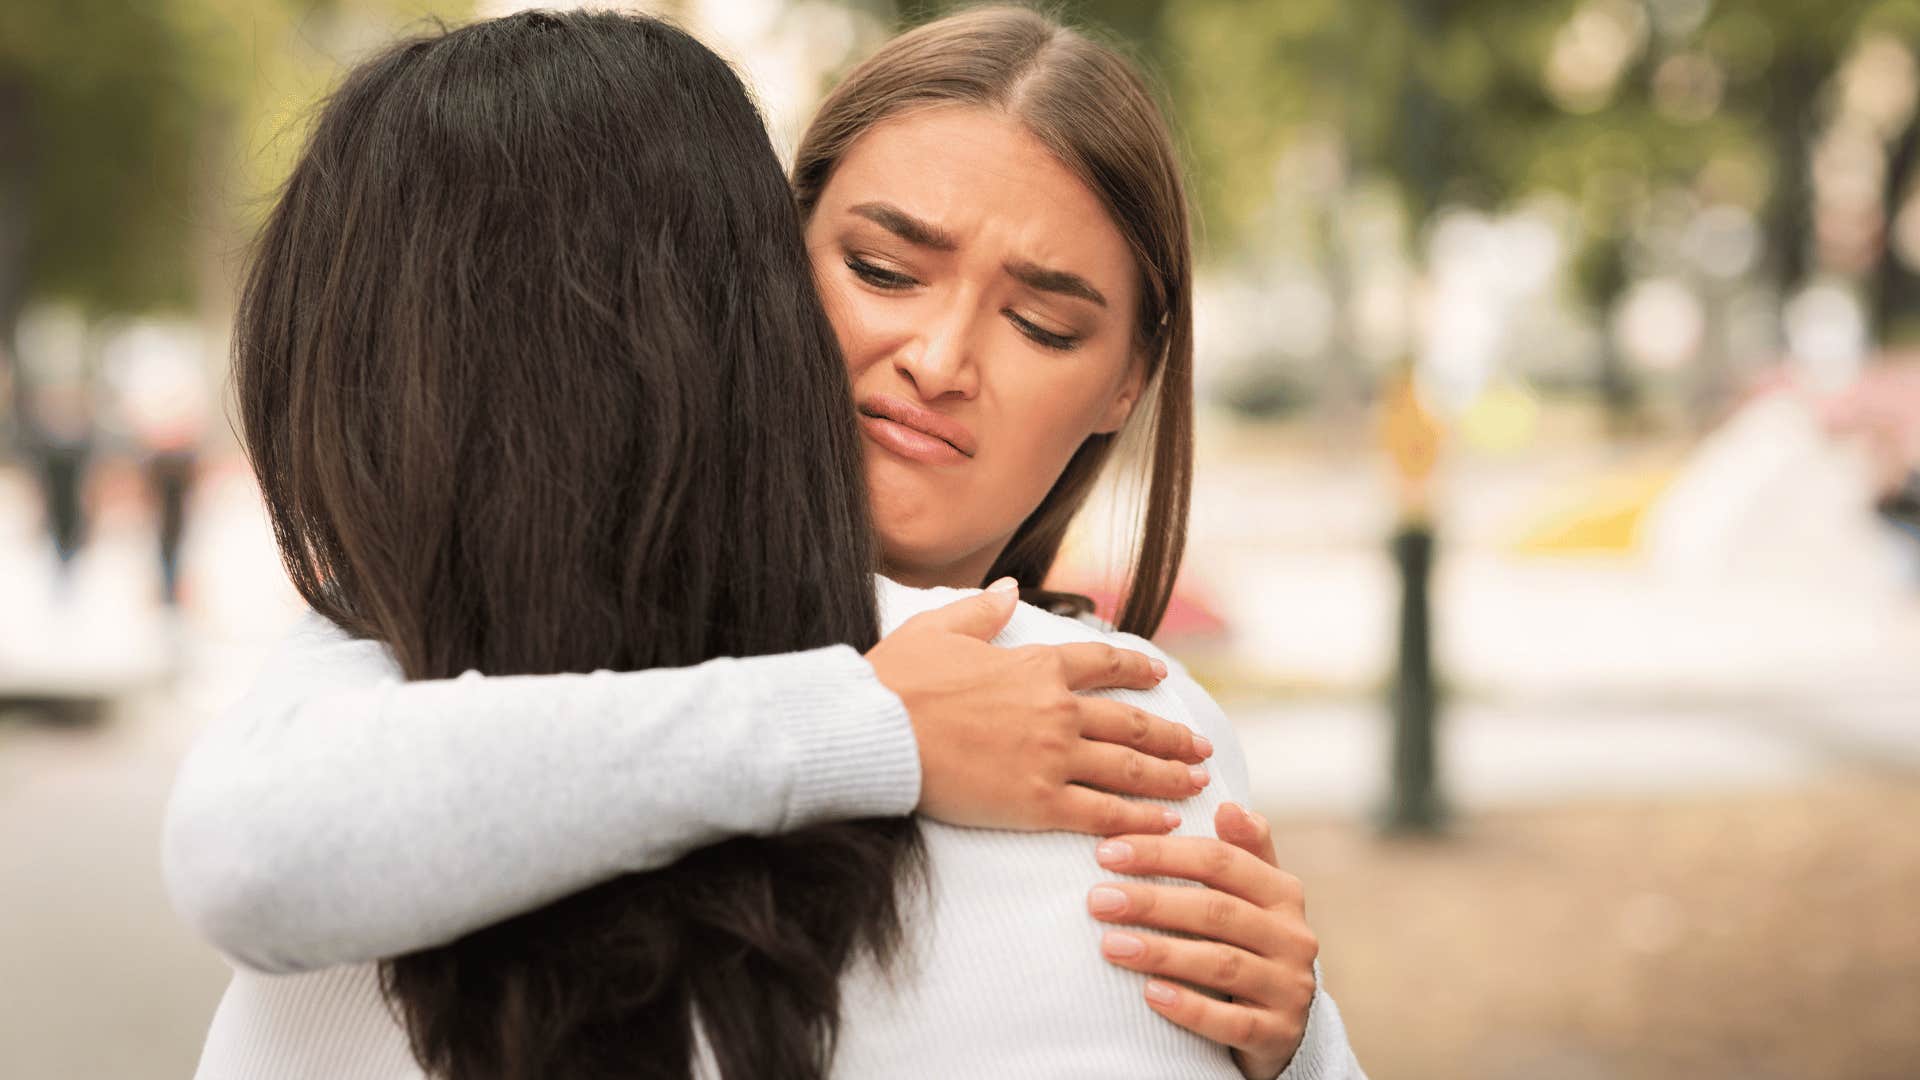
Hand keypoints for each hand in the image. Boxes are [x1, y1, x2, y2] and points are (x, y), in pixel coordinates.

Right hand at [865, 578, 1212, 835]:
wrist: (875, 732)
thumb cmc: (897, 680)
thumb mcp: (939, 629)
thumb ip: (981, 611)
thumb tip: (1009, 589)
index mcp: (1037, 665)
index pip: (1103, 663)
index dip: (1137, 668)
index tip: (1160, 675)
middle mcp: (1057, 710)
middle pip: (1132, 722)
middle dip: (1173, 735)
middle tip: (1200, 746)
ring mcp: (1052, 758)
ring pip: (1130, 769)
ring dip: (1171, 776)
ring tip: (1198, 782)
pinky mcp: (1038, 803)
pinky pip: (1104, 813)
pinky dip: (1141, 818)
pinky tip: (1166, 822)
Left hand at [1088, 803, 1316, 1079]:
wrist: (1278, 1024)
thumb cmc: (1249, 944)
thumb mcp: (1254, 895)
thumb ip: (1243, 850)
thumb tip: (1227, 805)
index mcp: (1283, 894)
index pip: (1221, 861)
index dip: (1163, 853)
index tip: (1107, 852)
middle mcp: (1293, 937)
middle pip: (1217, 910)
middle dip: (1153, 902)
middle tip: (1097, 899)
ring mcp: (1288, 988)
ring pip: (1221, 964)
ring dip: (1162, 952)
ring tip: (1110, 945)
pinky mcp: (1277, 1034)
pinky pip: (1231, 1022)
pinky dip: (1189, 1007)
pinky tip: (1149, 995)